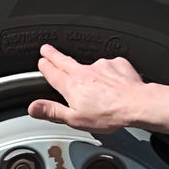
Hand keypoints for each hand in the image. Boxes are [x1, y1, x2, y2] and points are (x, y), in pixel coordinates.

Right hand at [29, 45, 146, 131]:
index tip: (42, 61)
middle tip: (47, 49)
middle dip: (54, 54)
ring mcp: (101, 66)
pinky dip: (109, 74)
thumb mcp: (75, 119)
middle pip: (65, 61)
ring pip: (90, 66)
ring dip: (89, 71)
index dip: (45, 66)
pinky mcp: (116, 64)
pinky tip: (114, 84)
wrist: (137, 104)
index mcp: (71, 86)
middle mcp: (84, 72)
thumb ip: (52, 111)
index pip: (53, 72)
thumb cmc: (109, 114)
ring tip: (95, 84)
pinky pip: (109, 67)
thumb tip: (32, 108)